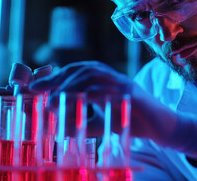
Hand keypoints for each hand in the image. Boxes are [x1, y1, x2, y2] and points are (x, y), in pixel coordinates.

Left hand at [29, 61, 178, 141]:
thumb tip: (57, 127)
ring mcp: (123, 83)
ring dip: (72, 85)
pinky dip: (93, 93)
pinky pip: (111, 89)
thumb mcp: (101, 122)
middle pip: (82, 69)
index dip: (54, 77)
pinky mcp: (132, 94)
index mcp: (103, 81)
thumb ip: (82, 121)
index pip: (76, 72)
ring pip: (94, 76)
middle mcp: (112, 77)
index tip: (34, 87)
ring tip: (55, 98)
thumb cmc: (132, 121)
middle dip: (58, 78)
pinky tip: (80, 100)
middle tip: (38, 90)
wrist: (162, 126)